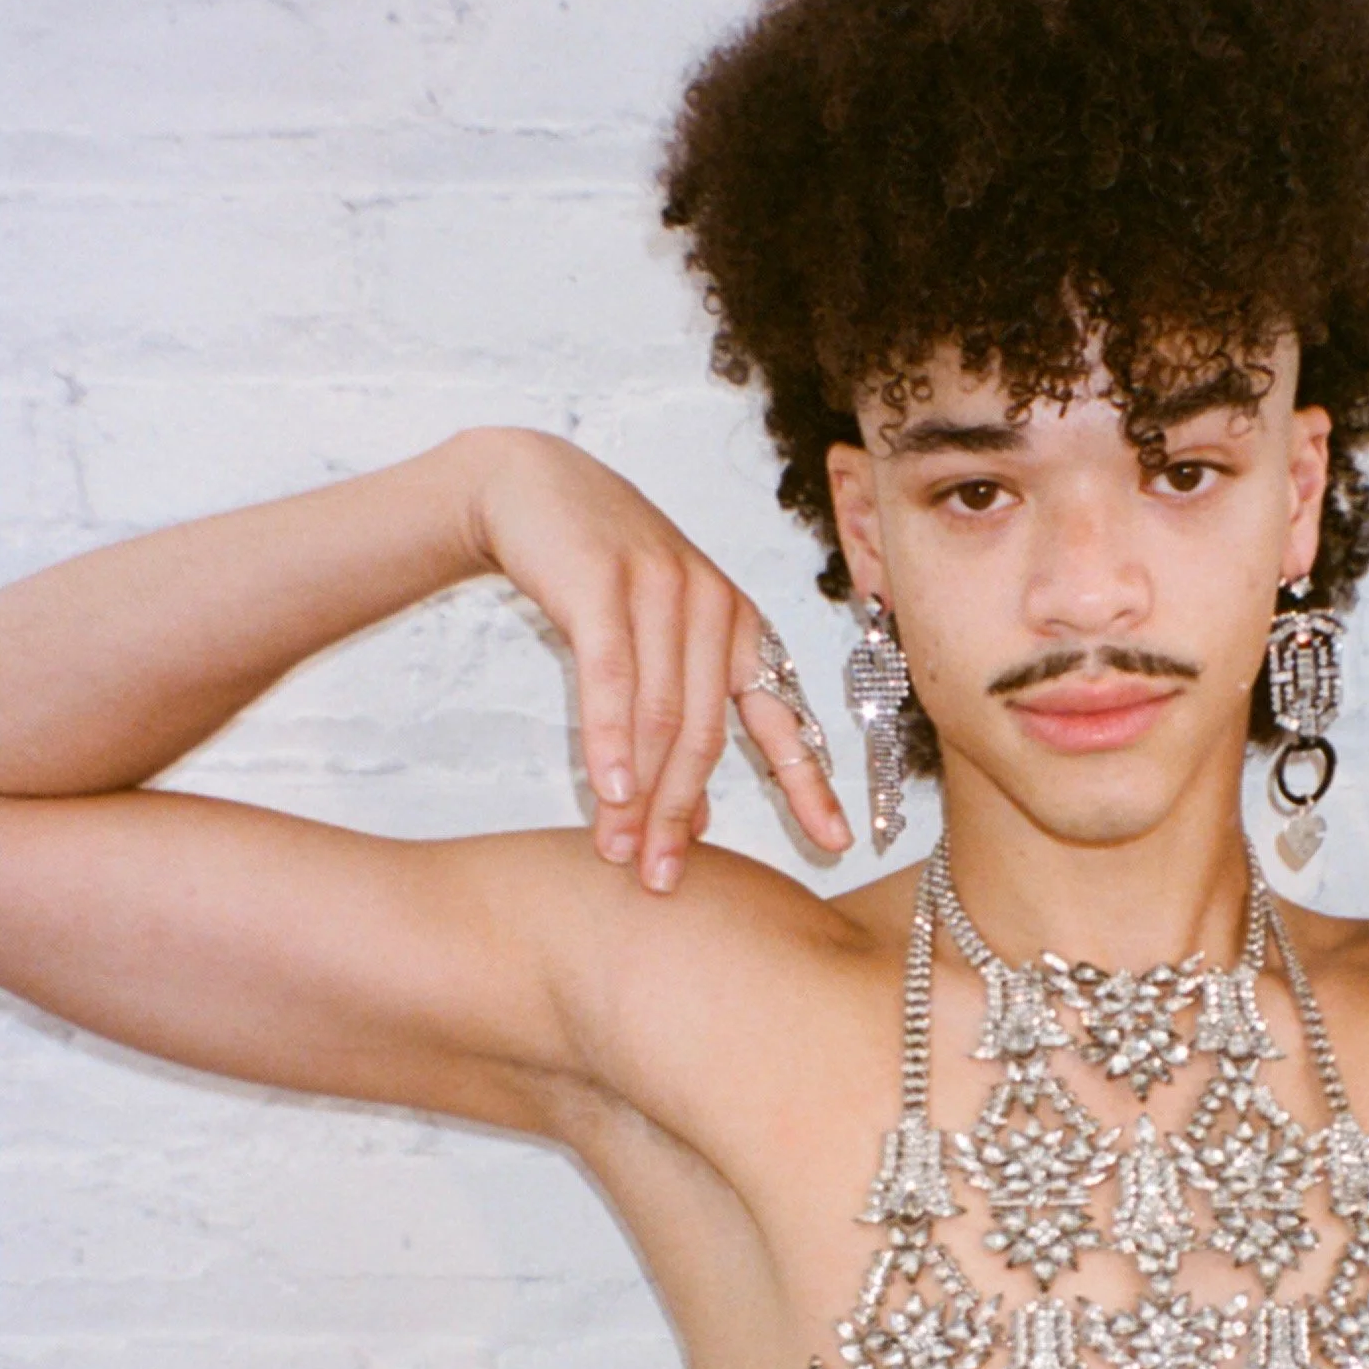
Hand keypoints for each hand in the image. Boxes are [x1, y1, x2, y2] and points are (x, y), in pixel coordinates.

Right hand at [467, 429, 851, 891]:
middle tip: (661, 878)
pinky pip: (612, 676)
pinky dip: (608, 738)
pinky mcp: (605, 581)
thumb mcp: (654, 647)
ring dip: (639, 791)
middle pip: (708, 734)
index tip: (836, 844)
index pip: (784, 718)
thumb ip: (679, 726)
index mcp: (743, 628)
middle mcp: (716, 607)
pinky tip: (605, 789)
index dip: (809, 784)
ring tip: (619, 851)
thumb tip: (696, 825)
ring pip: (659, 714)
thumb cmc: (597, 578)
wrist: (531, 489)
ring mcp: (664, 589)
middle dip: (683, 813)